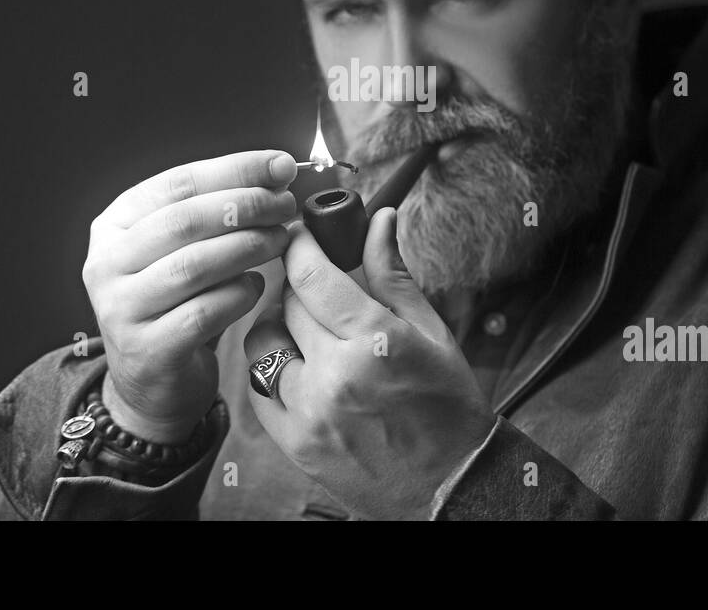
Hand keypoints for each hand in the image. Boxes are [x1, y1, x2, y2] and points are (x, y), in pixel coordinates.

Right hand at [83, 150, 297, 442]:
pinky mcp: (145, 350)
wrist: (153, 380)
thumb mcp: (184, 247)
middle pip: (184, 220)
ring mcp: (120, 308)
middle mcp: (107, 263)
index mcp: (115, 225)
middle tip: (285, 205)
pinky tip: (257, 286)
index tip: (281, 165)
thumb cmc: (178, 301)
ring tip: (281, 240)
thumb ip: (219, 209)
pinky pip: (202, 313)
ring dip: (248, 246)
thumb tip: (277, 170)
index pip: (177, 182)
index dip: (235, 169)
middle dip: (246, 205)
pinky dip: (238, 294)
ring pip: (193, 265)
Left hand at [244, 207, 496, 519]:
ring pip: (263, 345)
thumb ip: (392, 275)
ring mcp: (310, 412)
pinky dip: (271, 370)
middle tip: (317, 287)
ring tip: (307, 329)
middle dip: (299, 287)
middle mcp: (335, 375)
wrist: (449, 485)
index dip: (299, 246)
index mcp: (374, 341)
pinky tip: (298, 366)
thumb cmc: (448, 405)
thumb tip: (377, 221)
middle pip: (288, 305)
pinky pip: (258, 389)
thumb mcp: (432, 332)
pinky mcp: (295, 442)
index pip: (311, 275)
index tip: (299, 236)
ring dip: (279, 327)